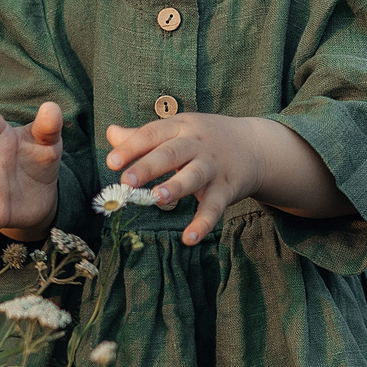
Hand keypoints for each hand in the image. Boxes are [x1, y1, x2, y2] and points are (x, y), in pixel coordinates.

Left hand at [104, 112, 347, 245]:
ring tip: (158, 199)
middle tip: (127, 181)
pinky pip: (214, 206)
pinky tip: (189, 238)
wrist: (256, 145)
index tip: (111, 162)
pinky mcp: (227, 188)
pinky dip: (203, 222)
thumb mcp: (177, 129)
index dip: (131, 148)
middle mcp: (196, 144)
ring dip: (177, 187)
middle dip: (149, 166)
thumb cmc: (205, 138)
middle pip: (171, 153)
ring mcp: (213, 166)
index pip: (152, 135)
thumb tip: (111, 133)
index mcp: (179, 128)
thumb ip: (143, 135)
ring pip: (194, 175)